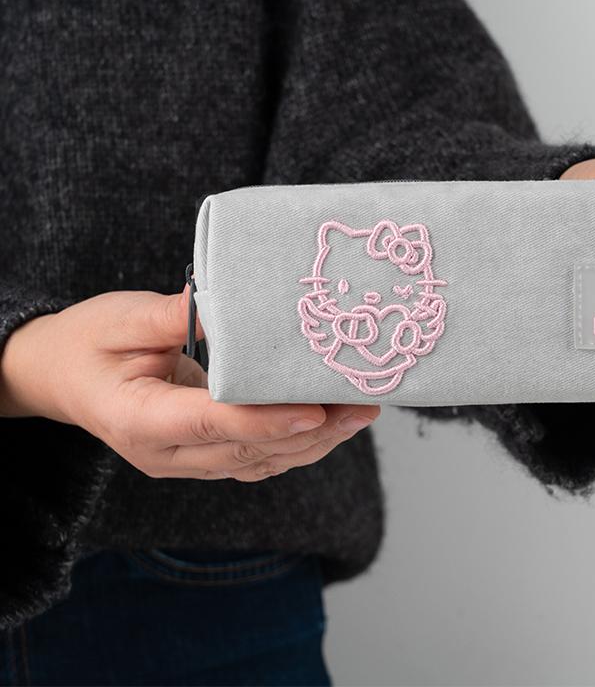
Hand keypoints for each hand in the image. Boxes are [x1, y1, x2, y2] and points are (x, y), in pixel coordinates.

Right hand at [0, 286, 379, 480]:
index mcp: (141, 420)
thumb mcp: (118, 319)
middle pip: (248, 451)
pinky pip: (257, 458)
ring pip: (260, 462)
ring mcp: (187, 461)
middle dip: (310, 433)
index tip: (314, 410)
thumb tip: (220, 303)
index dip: (265, 421)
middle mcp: (168, 453)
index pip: (213, 424)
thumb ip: (167, 315)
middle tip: (361, 405)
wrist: (61, 376)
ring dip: (315, 442)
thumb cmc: (86, 344)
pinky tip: (332, 425)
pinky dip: (297, 444)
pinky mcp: (203, 455)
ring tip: (361, 413)